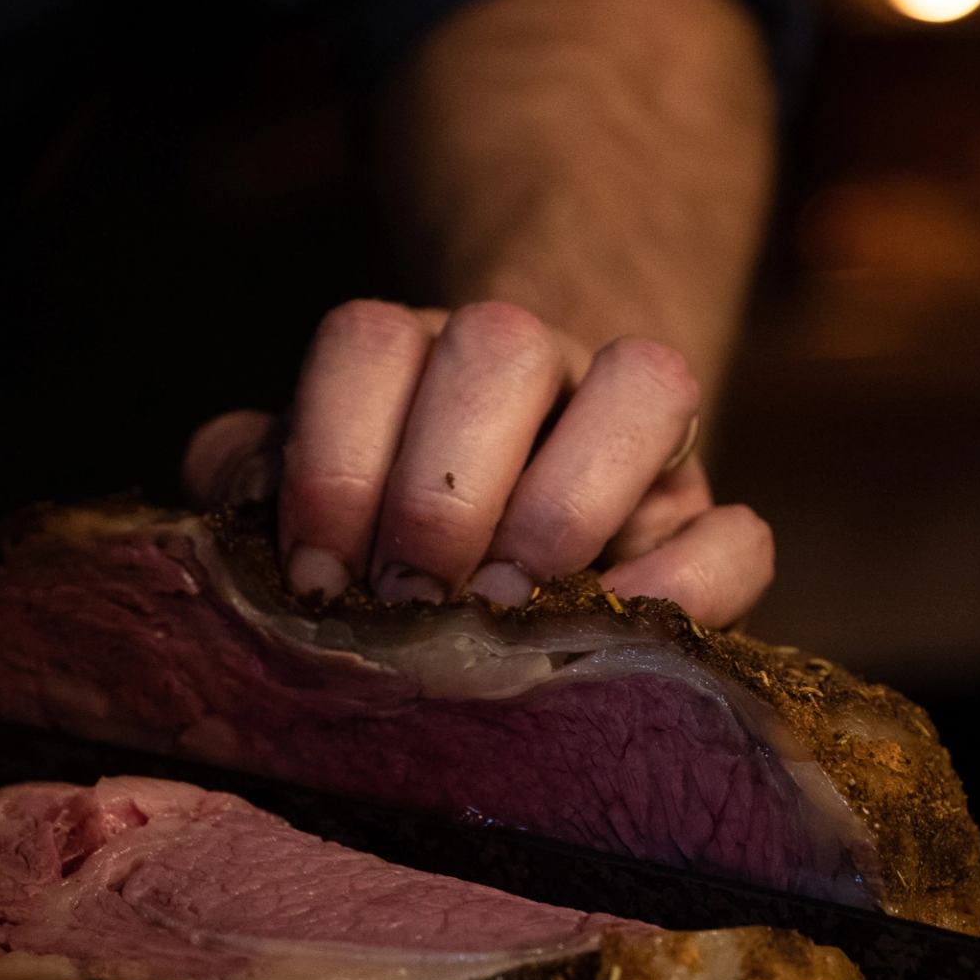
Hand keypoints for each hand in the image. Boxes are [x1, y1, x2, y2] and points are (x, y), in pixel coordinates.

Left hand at [183, 298, 773, 628]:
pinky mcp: (707, 515)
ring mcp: (627, 426)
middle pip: (499, 343)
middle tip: (411, 601)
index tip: (315, 578)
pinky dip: (690, 584)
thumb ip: (252, 490)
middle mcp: (522, 360)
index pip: (366, 342)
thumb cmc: (365, 535)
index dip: (332, 459)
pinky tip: (619, 637)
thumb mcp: (294, 500)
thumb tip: (241, 516)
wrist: (487, 552)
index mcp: (407, 351)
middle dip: (443, 488)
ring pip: (646, 377)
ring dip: (567, 502)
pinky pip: (738, 527)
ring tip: (511, 605)